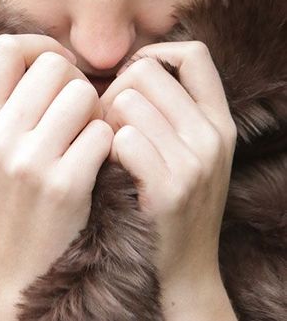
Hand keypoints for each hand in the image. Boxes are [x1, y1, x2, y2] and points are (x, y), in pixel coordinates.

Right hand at [0, 34, 112, 298]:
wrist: (10, 276)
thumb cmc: (6, 203)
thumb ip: (8, 103)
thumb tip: (49, 54)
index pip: (6, 48)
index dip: (39, 45)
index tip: (56, 65)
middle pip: (54, 65)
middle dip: (75, 80)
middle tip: (77, 110)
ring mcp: (30, 162)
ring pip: (83, 93)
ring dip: (95, 111)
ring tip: (87, 135)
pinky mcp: (65, 186)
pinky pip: (102, 133)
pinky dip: (106, 143)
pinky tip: (96, 162)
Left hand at [99, 41, 236, 292]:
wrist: (183, 270)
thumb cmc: (171, 199)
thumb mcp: (192, 149)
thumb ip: (173, 107)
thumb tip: (131, 62)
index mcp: (219, 121)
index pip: (194, 54)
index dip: (155, 54)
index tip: (133, 79)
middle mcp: (213, 136)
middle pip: (147, 71)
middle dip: (116, 88)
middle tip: (109, 119)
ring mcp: (194, 163)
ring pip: (128, 101)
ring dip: (105, 119)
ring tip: (105, 144)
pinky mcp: (170, 189)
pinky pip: (122, 138)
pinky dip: (106, 149)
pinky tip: (108, 167)